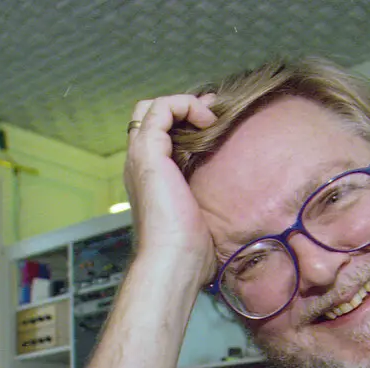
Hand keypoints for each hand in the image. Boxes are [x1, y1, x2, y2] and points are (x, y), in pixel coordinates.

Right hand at [124, 93, 218, 270]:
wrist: (173, 260)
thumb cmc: (189, 252)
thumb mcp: (201, 219)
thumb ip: (206, 202)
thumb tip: (231, 203)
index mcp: (149, 179)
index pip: (155, 135)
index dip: (181, 122)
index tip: (212, 123)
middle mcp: (139, 164)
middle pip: (146, 115)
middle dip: (179, 107)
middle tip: (209, 113)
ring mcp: (140, 157)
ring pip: (150, 107)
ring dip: (184, 104)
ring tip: (210, 118)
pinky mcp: (148, 152)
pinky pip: (162, 108)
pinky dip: (185, 106)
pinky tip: (207, 123)